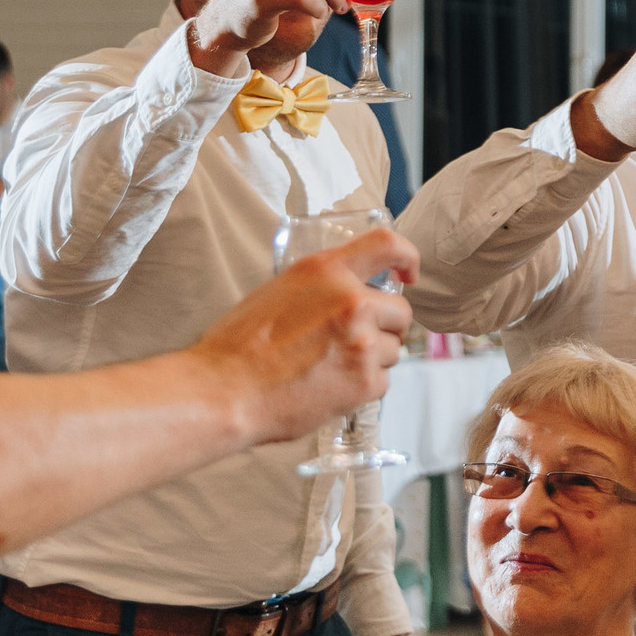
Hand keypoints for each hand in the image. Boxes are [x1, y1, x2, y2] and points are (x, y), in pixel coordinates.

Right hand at [195, 230, 415, 443]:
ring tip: (331, 367)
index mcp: (326, 271)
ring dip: (372, 358)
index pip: (387, 244)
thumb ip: (320, 287)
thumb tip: (345, 294)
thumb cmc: (239, 346)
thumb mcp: (278, 291)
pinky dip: (362, 386)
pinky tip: (330, 387)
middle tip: (353, 340)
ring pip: (394, 349)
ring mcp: (362, 342)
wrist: (226, 391)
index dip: (406, 257)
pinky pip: (383, 381)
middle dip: (385, 326)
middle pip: (401, 311)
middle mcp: (351, 301)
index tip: (408, 273)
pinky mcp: (365, 381)